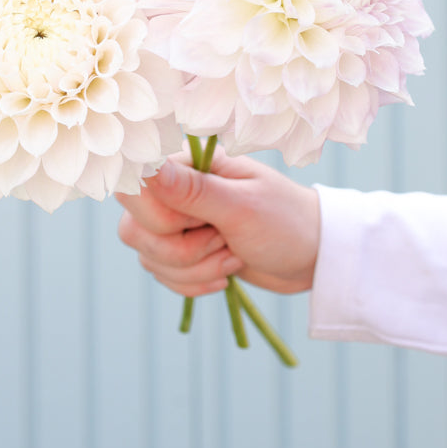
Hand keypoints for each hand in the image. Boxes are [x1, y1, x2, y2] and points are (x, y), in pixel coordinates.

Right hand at [116, 147, 319, 297]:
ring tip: (232, 257)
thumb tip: (146, 167)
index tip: (200, 222)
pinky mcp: (180, 250)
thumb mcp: (243, 207)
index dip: (159, 216)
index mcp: (187, 164)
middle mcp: (174, 189)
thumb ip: (193, 190)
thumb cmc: (285, 222)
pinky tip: (225, 273)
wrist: (311, 257)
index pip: (134, 187)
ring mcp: (175, 222)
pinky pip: (161, 274)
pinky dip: (192, 283)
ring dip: (192, 270)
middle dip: (182, 250)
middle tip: (224, 240)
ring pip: (147, 256)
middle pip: (135, 228)